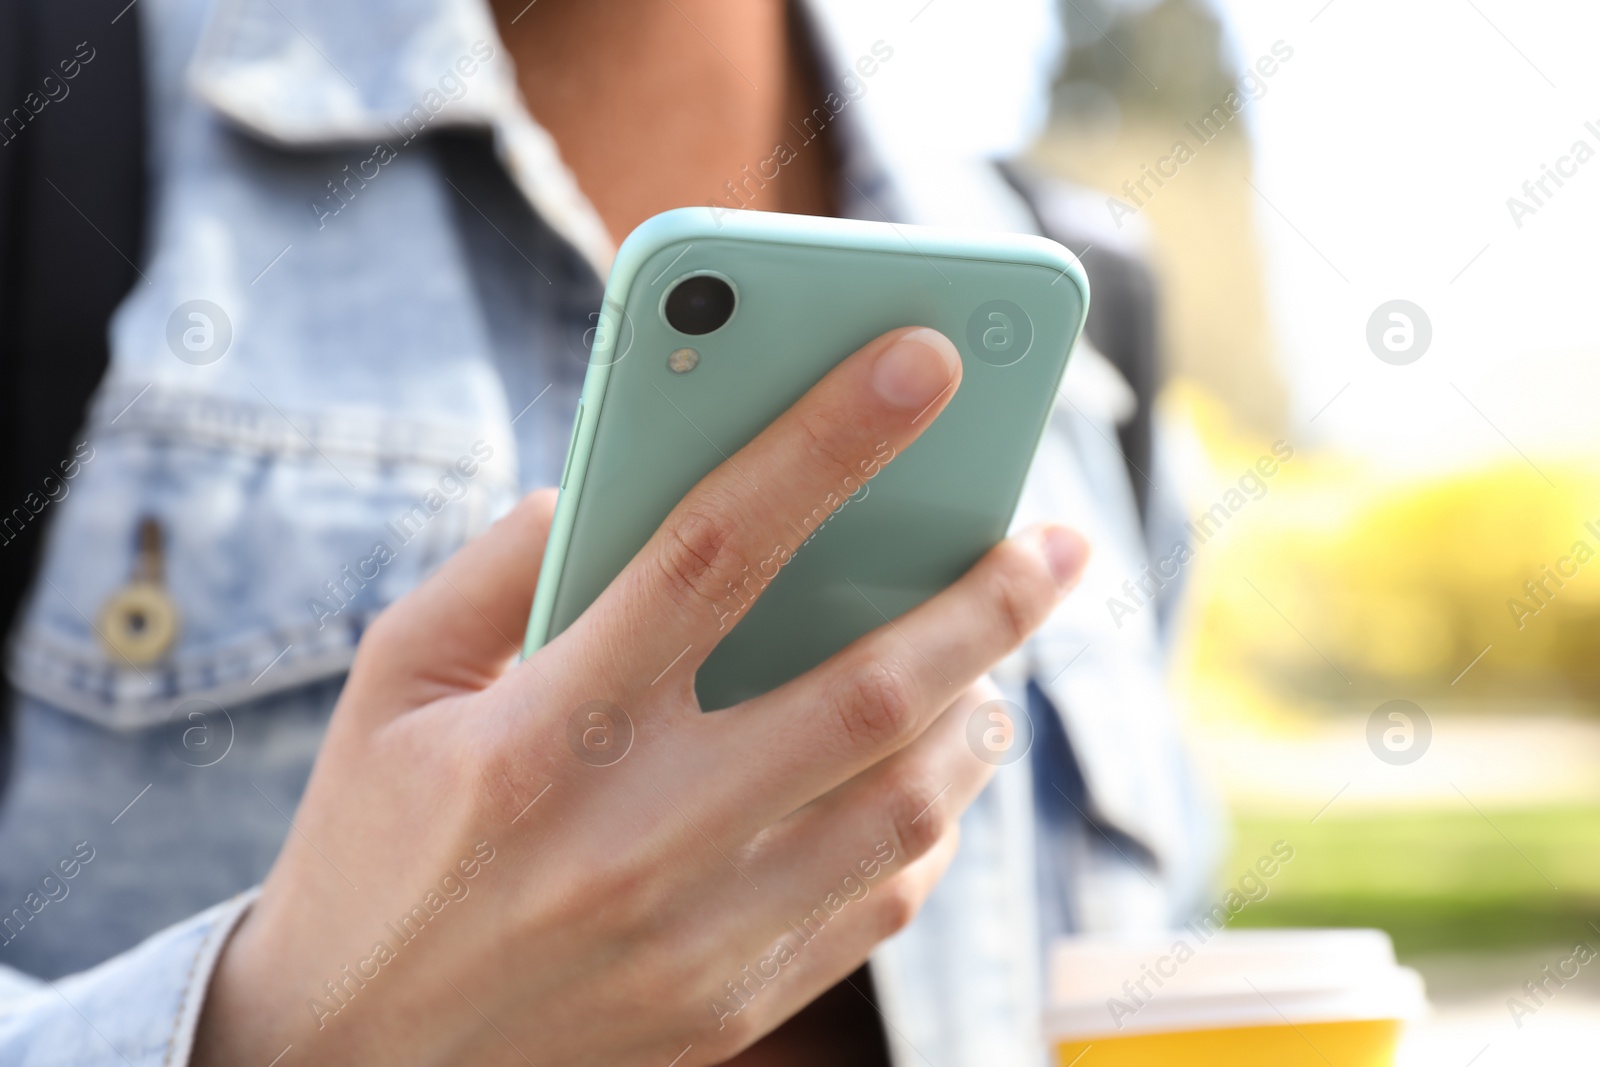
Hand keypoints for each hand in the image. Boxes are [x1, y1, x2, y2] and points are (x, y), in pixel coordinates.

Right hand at [192, 326, 1088, 1065]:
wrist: (353, 1060)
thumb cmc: (370, 845)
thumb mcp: (387, 683)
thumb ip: (497, 568)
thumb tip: (620, 488)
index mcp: (542, 731)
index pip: (713, 550)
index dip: (827, 440)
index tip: (924, 359)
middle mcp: (636, 835)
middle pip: (865, 692)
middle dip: (986, 599)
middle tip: (1057, 540)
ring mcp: (699, 934)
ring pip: (905, 806)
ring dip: (979, 711)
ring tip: (999, 653)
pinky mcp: (735, 1002)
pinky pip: (883, 902)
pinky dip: (933, 821)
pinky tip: (932, 767)